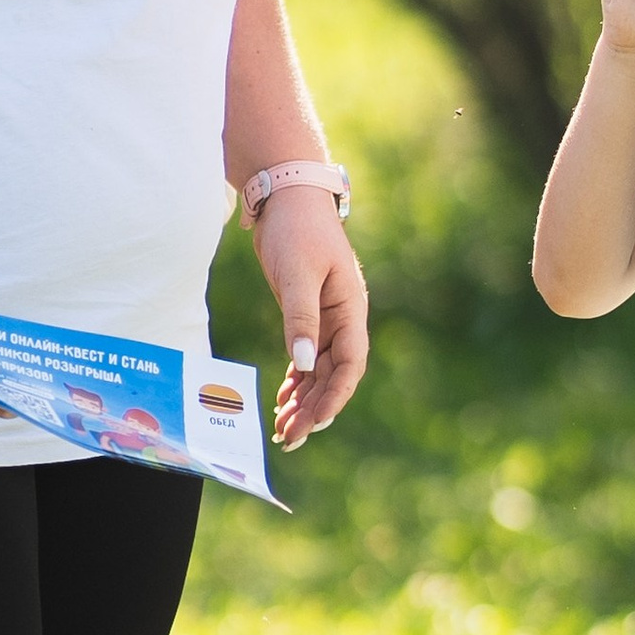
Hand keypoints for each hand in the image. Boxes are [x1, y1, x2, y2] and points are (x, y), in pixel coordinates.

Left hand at [252, 185, 368, 447]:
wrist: (287, 197)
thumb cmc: (298, 230)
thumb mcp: (298, 274)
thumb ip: (300, 319)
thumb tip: (304, 364)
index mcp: (351, 309)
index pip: (350, 364)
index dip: (335, 396)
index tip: (315, 422)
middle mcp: (342, 319)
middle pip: (333, 374)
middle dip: (314, 408)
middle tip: (290, 437)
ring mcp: (325, 318)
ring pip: (318, 371)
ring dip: (303, 400)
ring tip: (283, 428)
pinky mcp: (306, 315)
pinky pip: (306, 357)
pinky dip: (296, 381)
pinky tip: (283, 401)